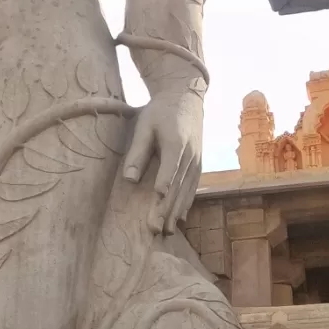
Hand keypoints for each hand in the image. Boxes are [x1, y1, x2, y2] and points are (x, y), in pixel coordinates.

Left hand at [122, 86, 203, 234]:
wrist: (185, 97)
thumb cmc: (160, 111)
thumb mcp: (144, 126)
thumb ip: (137, 152)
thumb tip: (129, 180)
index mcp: (176, 144)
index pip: (169, 171)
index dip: (163, 189)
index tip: (154, 207)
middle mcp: (190, 155)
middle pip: (178, 187)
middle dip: (166, 210)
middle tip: (155, 230)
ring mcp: (197, 160)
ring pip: (186, 191)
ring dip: (176, 212)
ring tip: (166, 231)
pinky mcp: (198, 163)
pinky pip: (192, 187)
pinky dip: (186, 204)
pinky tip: (179, 218)